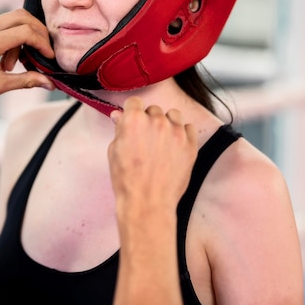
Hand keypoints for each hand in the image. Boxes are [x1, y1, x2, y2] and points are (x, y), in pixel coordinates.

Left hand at [0, 9, 54, 104]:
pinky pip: (0, 22)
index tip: (48, 56)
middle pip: (22, 16)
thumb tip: (50, 83)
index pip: (25, 32)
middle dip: (37, 32)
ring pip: (12, 18)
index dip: (42, 43)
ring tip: (12, 64)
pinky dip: (10, 36)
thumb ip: (26, 81)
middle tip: (43, 50)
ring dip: (22, 36)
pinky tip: (3, 58)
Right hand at [107, 97, 197, 220]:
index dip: (132, 111)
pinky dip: (182, 133)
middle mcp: (156, 121)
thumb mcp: (114, 151)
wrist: (147, 202)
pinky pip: (188, 127)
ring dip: (166, 123)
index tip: (133, 119)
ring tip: (161, 141)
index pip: (135, 102)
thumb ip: (119, 129)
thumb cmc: (127, 180)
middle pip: (153, 109)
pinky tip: (174, 146)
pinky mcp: (190, 144)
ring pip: (172, 115)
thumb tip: (119, 116)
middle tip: (145, 138)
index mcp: (134, 120)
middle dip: (148, 120)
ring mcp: (175, 132)